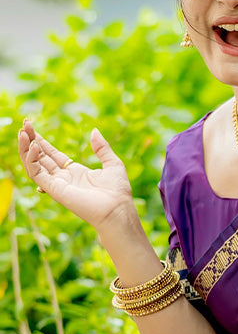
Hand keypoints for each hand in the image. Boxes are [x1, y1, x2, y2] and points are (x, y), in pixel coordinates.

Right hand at [18, 120, 134, 231]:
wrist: (117, 209)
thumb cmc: (118, 192)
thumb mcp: (112, 163)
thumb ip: (102, 148)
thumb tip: (94, 130)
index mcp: (76, 173)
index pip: (53, 155)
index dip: (43, 142)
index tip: (33, 128)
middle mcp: (64, 179)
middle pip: (41, 158)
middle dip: (32, 141)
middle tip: (25, 124)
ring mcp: (58, 184)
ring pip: (34, 165)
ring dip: (26, 148)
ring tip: (23, 132)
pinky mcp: (54, 190)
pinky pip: (36, 174)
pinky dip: (31, 160)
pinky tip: (34, 147)